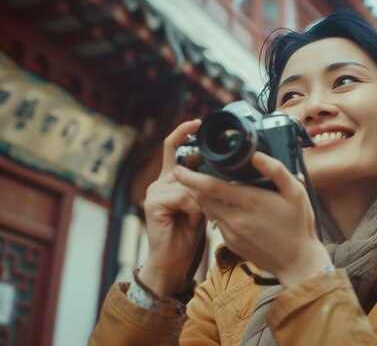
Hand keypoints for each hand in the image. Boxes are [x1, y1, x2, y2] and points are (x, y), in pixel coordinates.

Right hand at [139, 119, 204, 297]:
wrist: (174, 262)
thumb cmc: (189, 235)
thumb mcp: (201, 204)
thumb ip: (203, 186)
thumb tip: (216, 171)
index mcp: (170, 180)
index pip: (173, 148)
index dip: (184, 132)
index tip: (198, 122)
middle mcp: (159, 182)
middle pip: (187, 167)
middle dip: (203, 185)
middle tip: (204, 207)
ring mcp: (154, 192)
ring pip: (188, 183)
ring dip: (200, 201)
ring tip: (197, 218)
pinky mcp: (153, 204)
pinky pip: (184, 196)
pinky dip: (194, 209)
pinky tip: (191, 221)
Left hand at [174, 152, 331, 287]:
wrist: (296, 262)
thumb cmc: (298, 225)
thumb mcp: (296, 193)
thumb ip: (276, 171)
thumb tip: (256, 155)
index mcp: (250, 201)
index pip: (211, 186)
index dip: (191, 176)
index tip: (179, 167)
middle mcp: (236, 218)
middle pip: (203, 198)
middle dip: (197, 186)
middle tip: (199, 173)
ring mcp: (231, 233)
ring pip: (209, 210)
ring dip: (208, 200)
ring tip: (218, 190)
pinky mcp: (230, 243)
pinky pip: (218, 223)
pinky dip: (220, 214)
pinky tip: (234, 210)